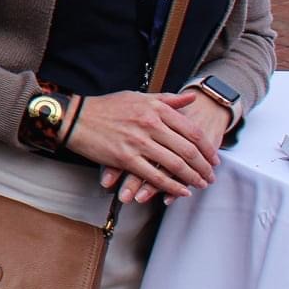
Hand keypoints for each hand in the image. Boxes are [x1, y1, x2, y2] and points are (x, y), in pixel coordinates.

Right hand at [111, 91, 235, 204]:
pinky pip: (155, 176)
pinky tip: (180, 192)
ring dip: (192, 178)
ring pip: (175, 164)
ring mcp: (138, 142)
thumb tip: (191, 98)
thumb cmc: (106, 107)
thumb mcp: (137, 97)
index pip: (192, 131)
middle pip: (188, 150)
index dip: (207, 148)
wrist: (75, 118)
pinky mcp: (125, 158)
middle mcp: (150, 124)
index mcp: (155, 109)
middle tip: (211, 175)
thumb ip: (167, 99)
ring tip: (200, 184)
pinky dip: (171, 186)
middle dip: (204, 167)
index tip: (214, 158)